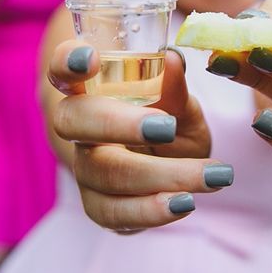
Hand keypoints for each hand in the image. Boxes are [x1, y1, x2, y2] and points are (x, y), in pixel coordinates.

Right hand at [47, 41, 225, 231]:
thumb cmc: (168, 122)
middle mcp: (78, 129)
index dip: (67, 61)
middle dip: (119, 125)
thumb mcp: (178, 103)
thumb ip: (173, 87)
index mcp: (90, 89)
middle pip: (74, 122)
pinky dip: (152, 211)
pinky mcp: (99, 206)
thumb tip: (171, 61)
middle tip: (167, 128)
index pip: (62, 69)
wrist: (169, 167)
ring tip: (208, 176)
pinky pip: (114, 214)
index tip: (89, 58)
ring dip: (159, 177)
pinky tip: (187, 202)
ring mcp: (85, 169)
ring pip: (103, 173)